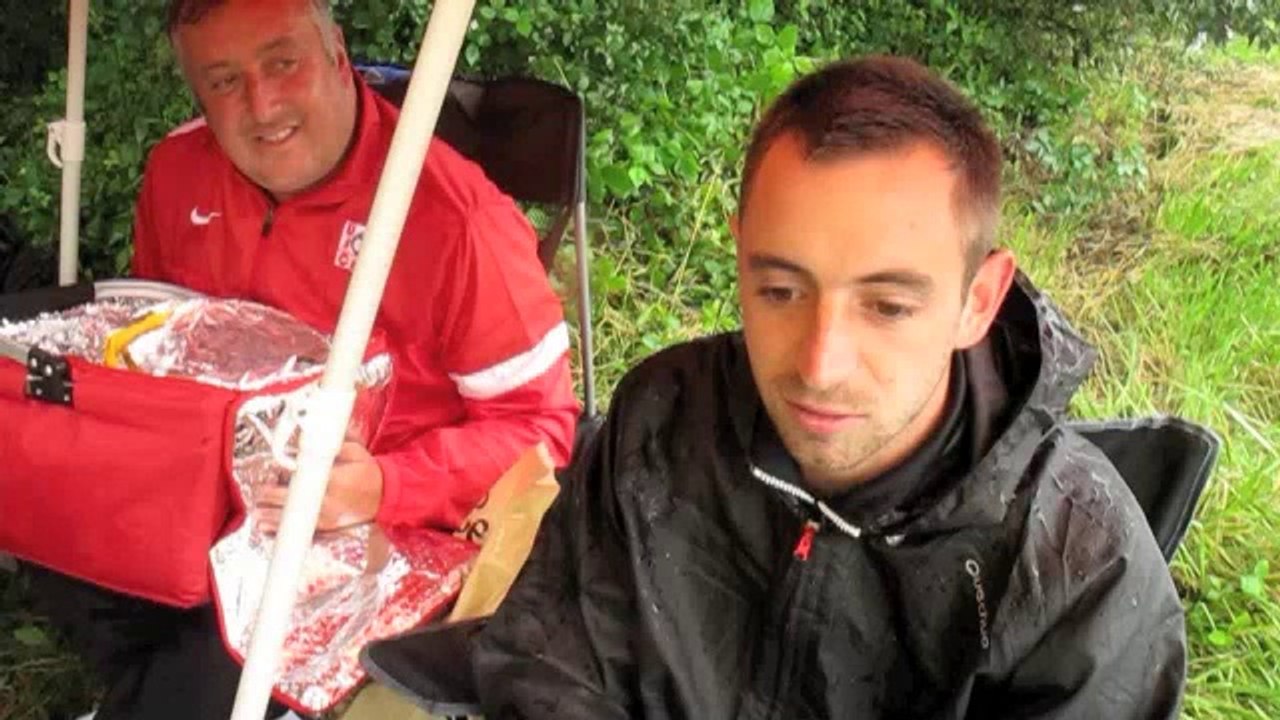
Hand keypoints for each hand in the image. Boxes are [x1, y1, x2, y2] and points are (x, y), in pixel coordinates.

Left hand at [255, 442, 384, 533]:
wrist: (385, 496)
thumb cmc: (369, 472)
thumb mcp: (356, 452)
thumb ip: (333, 447)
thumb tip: (309, 443)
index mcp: (335, 480)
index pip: (303, 478)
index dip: (285, 476)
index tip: (274, 471)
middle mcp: (328, 500)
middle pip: (292, 500)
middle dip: (271, 496)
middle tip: (260, 491)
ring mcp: (327, 516)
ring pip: (293, 518)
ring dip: (271, 515)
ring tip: (257, 511)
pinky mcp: (327, 526)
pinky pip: (300, 528)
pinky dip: (282, 528)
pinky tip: (267, 526)